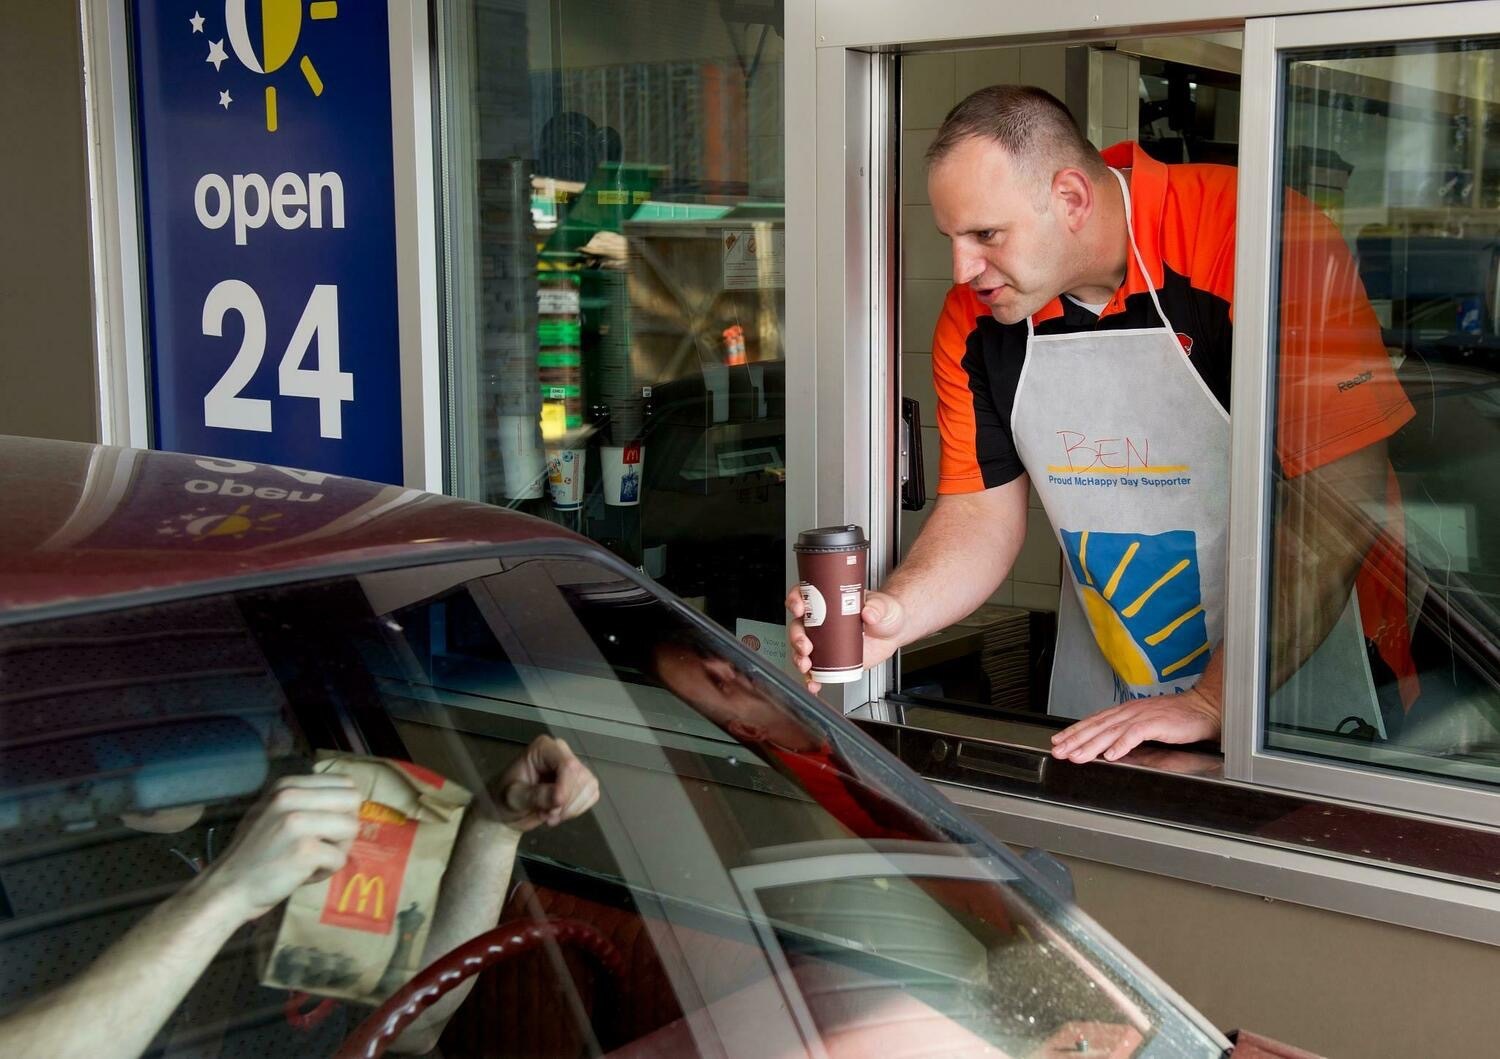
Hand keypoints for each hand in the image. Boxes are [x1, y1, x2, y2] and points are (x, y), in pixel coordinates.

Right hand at [197, 774, 360, 922]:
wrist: (227, 888)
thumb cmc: (254, 854)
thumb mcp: (272, 812)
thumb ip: (305, 801)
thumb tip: (350, 799)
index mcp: (286, 785)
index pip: (344, 782)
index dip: (341, 807)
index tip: (322, 826)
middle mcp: (291, 796)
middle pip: (353, 800)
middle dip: (344, 825)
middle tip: (322, 844)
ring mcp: (298, 822)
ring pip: (352, 828)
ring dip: (337, 850)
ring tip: (311, 860)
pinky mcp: (305, 850)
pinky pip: (340, 858)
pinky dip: (326, 872)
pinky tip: (302, 875)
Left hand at [483, 735, 599, 832]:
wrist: (506, 810)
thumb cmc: (504, 798)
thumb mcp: (513, 797)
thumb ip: (535, 796)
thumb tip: (560, 798)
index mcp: (544, 748)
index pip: (567, 764)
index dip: (566, 788)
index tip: (554, 810)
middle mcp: (562, 752)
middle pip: (581, 777)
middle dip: (566, 803)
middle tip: (545, 815)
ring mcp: (574, 766)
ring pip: (589, 787)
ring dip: (571, 809)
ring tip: (549, 815)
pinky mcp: (581, 783)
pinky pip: (591, 796)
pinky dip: (577, 810)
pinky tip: (559, 813)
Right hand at [785, 587, 907, 692]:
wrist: (892, 632)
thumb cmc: (884, 611)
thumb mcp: (882, 605)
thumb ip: (877, 608)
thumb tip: (869, 614)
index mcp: (828, 601)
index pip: (804, 596)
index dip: (795, 601)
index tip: (799, 608)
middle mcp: (821, 621)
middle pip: (798, 627)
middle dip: (797, 637)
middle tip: (806, 645)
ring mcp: (824, 641)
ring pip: (802, 650)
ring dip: (799, 658)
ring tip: (806, 665)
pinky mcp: (831, 659)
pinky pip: (815, 671)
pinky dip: (811, 679)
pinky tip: (813, 683)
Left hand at [1050, 657, 1222, 762]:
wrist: (1204, 708)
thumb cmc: (1177, 717)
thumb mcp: (1146, 723)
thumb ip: (1126, 731)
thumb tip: (1107, 745)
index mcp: (1126, 711)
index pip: (1094, 721)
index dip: (1074, 731)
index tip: (1058, 741)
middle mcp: (1130, 712)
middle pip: (1097, 726)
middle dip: (1075, 739)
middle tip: (1059, 751)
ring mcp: (1142, 716)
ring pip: (1110, 731)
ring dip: (1092, 745)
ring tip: (1077, 756)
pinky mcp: (1157, 723)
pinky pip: (1135, 734)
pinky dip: (1121, 745)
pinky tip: (1110, 755)